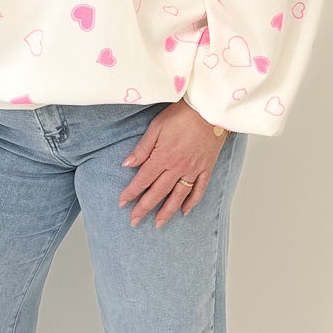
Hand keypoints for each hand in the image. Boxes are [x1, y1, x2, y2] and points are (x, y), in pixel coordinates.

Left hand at [118, 99, 227, 228]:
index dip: (131, 193)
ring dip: (167, 211)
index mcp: (163, 157)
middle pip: (158, 192)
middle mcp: (178, 167)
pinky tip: (184, 211)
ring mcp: (193, 169)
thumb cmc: (182, 114)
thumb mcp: (156, 127)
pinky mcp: (206, 168)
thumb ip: (142, 148)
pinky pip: (199, 189)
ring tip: (158, 223)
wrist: (210, 109)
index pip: (143, 180)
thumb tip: (127, 164)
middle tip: (134, 221)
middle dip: (144, 208)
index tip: (122, 203)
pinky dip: (192, 202)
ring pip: (178, 196)